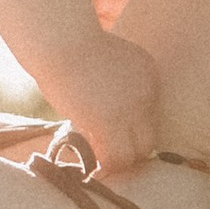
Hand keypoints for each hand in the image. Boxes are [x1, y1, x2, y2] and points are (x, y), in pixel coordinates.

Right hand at [46, 27, 160, 176]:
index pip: (149, 115)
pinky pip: (116, 157)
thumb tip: (97, 116)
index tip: (108, 136)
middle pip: (150, 137)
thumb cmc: (67, 46)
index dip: (128, 129)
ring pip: (138, 152)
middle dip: (130, 149)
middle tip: (107, 156)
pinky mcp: (111, 122)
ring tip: (101, 168)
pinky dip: (106, 168)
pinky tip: (92, 170)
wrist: (59, 39)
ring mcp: (132, 109)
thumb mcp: (101, 63)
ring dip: (120, 161)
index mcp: (148, 73)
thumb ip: (110, 87)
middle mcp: (147, 92)